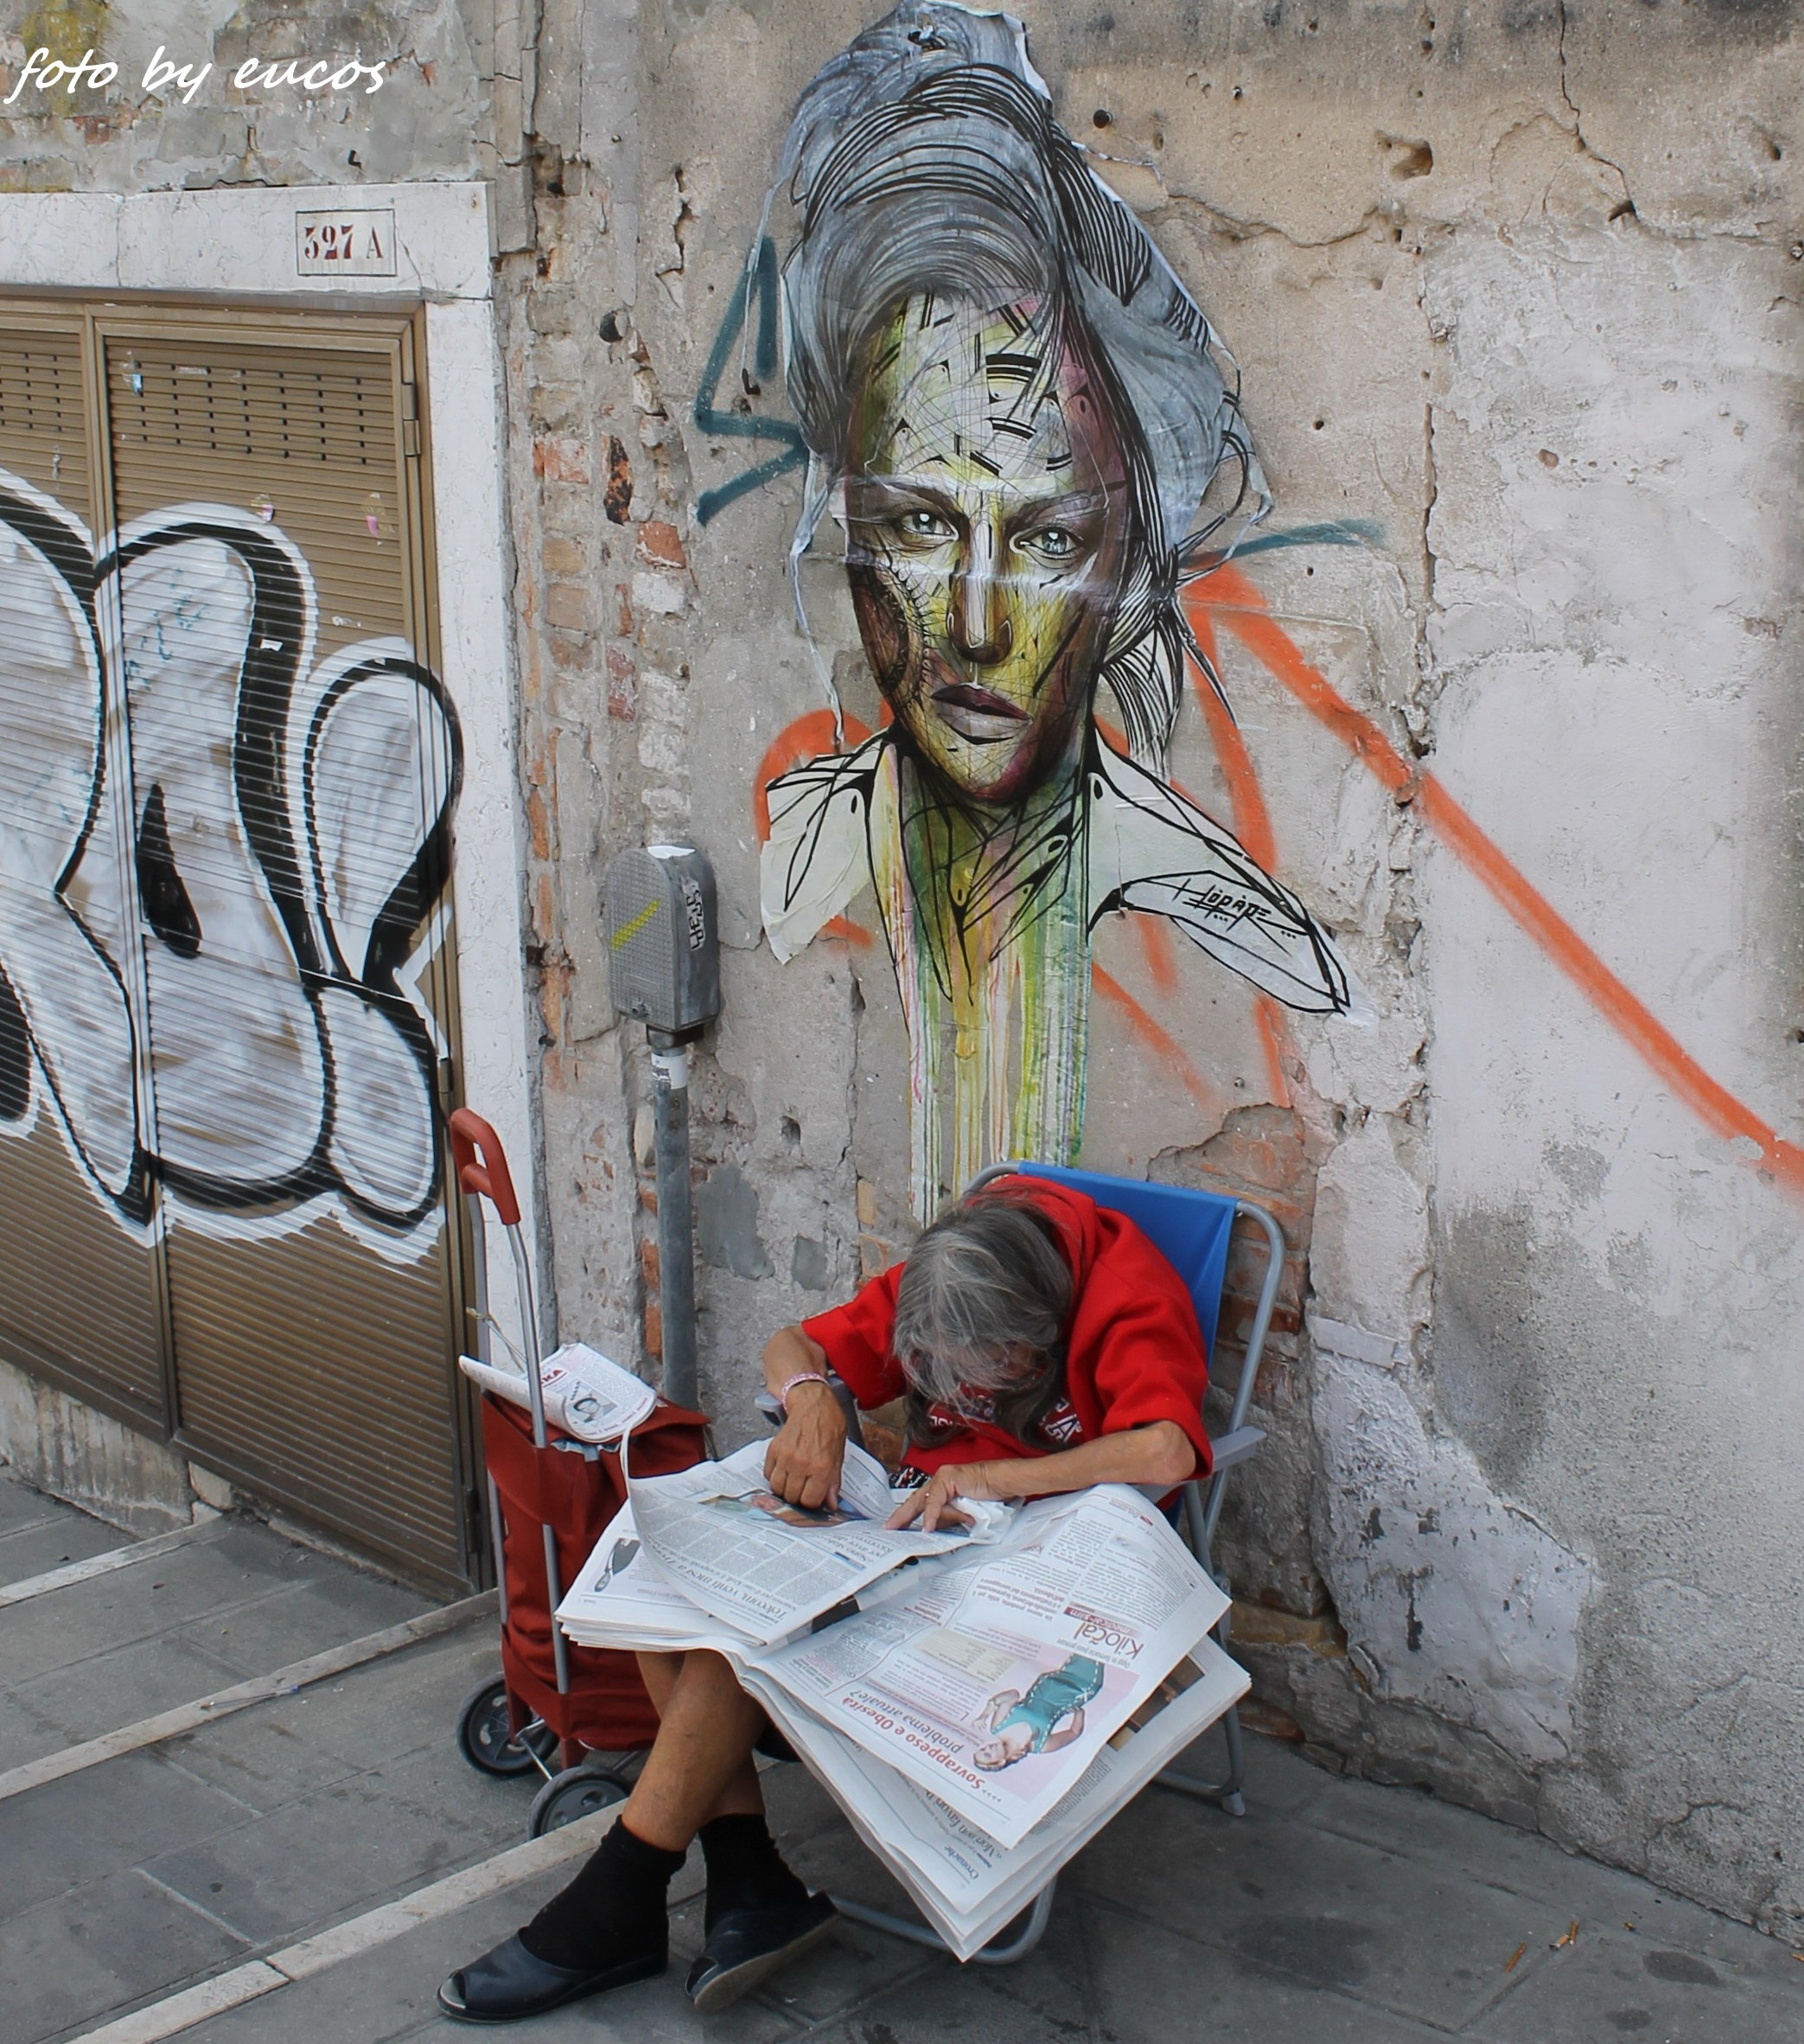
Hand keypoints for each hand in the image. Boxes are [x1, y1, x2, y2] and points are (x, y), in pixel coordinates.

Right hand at [763, 1382, 847, 1509]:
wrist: (813, 1404)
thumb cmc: (829, 1426)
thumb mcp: (839, 1456)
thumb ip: (833, 1482)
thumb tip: (831, 1504)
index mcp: (821, 1467)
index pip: (810, 1501)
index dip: (812, 1502)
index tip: (813, 1497)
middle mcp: (802, 1464)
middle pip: (792, 1497)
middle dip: (798, 1497)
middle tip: (803, 1489)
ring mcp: (785, 1457)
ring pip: (777, 1488)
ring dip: (785, 1489)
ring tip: (793, 1481)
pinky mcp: (774, 1450)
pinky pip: (768, 1474)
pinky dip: (774, 1476)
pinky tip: (784, 1470)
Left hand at [885, 1461, 1010, 1532]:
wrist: (1001, 1483)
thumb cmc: (987, 1496)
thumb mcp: (962, 1512)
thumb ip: (948, 1518)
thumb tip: (933, 1530)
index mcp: (941, 1489)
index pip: (919, 1503)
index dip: (907, 1515)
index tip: (896, 1528)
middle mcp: (939, 1481)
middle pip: (915, 1500)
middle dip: (901, 1516)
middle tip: (888, 1528)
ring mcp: (942, 1477)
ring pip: (923, 1500)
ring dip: (913, 1517)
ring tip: (902, 1530)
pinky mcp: (948, 1477)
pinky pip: (936, 1499)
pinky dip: (931, 1514)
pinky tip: (928, 1526)